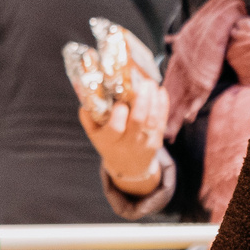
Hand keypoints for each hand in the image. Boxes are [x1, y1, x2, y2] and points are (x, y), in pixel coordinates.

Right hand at [80, 72, 167, 195]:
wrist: (128, 167)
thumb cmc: (109, 144)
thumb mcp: (94, 135)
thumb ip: (88, 117)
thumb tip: (86, 97)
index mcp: (110, 140)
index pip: (116, 128)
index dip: (119, 114)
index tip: (120, 102)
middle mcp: (128, 143)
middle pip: (138, 120)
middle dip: (141, 100)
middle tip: (142, 83)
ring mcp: (144, 142)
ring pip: (152, 119)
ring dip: (153, 99)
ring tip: (150, 83)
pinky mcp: (157, 140)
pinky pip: (162, 121)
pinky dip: (163, 105)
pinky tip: (160, 91)